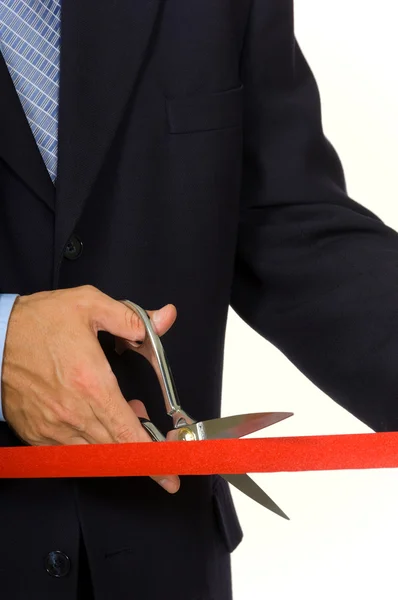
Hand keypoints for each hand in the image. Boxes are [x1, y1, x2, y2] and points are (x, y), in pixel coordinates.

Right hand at [2, 285, 179, 492]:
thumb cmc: (38, 322)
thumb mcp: (89, 305)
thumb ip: (131, 318)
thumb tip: (166, 317)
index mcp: (92, 384)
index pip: (130, 433)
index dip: (155, 457)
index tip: (171, 475)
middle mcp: (73, 413)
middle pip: (117, 449)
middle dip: (142, 449)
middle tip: (154, 432)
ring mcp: (52, 428)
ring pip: (96, 452)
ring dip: (116, 439)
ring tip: (121, 411)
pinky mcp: (36, 434)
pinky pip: (71, 451)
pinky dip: (90, 441)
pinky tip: (94, 417)